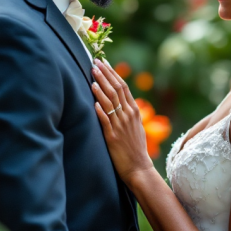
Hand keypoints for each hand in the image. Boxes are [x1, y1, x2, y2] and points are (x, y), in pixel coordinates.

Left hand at [91, 58, 153, 182]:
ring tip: (92, 75)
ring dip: (100, 86)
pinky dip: (100, 108)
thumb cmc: (135, 148)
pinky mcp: (112, 137)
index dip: (112, 73)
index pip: (123, 86)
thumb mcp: (135, 126)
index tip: (104, 62)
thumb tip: (121, 100)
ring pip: (110, 101)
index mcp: (134, 111)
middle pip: (116, 90)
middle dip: (105, 74)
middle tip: (95, 62)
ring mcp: (120, 126)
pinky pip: (105, 120)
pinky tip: (93, 99)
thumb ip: (128, 112)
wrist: (139, 168)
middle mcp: (128, 115)